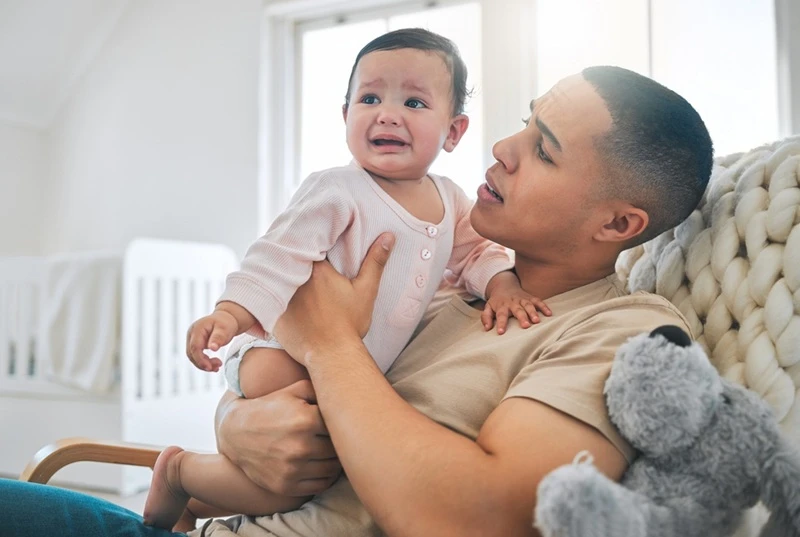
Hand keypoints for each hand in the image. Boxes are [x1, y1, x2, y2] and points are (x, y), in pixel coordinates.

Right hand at [185, 310, 238, 371]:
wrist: (225, 318)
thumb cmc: (225, 323)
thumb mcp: (225, 329)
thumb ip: (218, 338)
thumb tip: (213, 348)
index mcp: (197, 328)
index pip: (195, 347)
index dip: (200, 359)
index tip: (210, 367)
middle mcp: (192, 333)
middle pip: (191, 353)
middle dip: (202, 363)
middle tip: (217, 368)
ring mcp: (192, 338)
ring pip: (193, 356)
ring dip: (204, 364)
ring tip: (217, 366)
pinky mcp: (195, 343)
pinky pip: (196, 355)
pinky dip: (204, 362)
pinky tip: (214, 365)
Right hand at [216, 382, 341, 495]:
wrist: (236, 432)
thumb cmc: (269, 407)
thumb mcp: (293, 390)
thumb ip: (321, 387)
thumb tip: (346, 389)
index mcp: (305, 420)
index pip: (339, 425)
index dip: (341, 423)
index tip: (340, 422)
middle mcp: (300, 446)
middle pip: (337, 449)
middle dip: (339, 443)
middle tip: (338, 438)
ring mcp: (293, 469)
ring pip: (332, 469)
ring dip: (335, 461)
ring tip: (332, 452)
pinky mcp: (286, 485)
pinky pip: (321, 485)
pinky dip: (326, 477)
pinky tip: (324, 466)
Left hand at [273, 232, 394, 363]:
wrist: (332, 356)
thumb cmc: (349, 325)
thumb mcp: (365, 291)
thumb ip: (374, 262)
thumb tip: (388, 236)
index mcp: (316, 269)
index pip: (309, 245)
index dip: (312, 242)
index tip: (316, 243)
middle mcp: (295, 280)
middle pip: (291, 260)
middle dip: (296, 258)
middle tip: (302, 259)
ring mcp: (281, 297)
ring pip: (278, 277)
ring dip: (283, 275)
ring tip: (290, 276)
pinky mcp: (273, 314)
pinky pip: (270, 298)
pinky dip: (274, 295)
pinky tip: (281, 297)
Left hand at [482, 273, 550, 334]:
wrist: (504, 285)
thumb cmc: (497, 301)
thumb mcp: (488, 307)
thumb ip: (486, 317)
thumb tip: (487, 328)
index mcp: (501, 306)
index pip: (500, 315)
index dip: (501, 323)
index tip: (501, 332)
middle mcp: (512, 302)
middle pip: (517, 310)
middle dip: (522, 317)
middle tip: (525, 326)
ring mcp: (522, 299)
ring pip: (528, 305)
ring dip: (533, 312)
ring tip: (537, 321)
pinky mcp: (530, 298)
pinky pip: (538, 301)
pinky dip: (544, 306)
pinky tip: (549, 314)